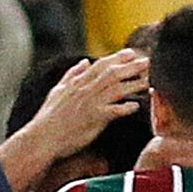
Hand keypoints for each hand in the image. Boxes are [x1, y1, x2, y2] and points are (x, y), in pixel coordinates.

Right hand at [24, 49, 147, 158]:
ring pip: (117, 88)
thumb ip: (72, 75)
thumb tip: (84, 61)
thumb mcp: (58, 91)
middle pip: (113, 73)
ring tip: (149, 81)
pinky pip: (114, 111)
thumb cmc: (48, 118)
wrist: (42, 138)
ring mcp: (91, 103)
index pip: (101, 64)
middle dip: (132, 66)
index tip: (132, 53)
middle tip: (148, 61)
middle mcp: (86, 89)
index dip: (118, 57)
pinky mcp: (94, 119)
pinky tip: (136, 106)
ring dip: (134, 83)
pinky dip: (125, 107)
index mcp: (78, 82)